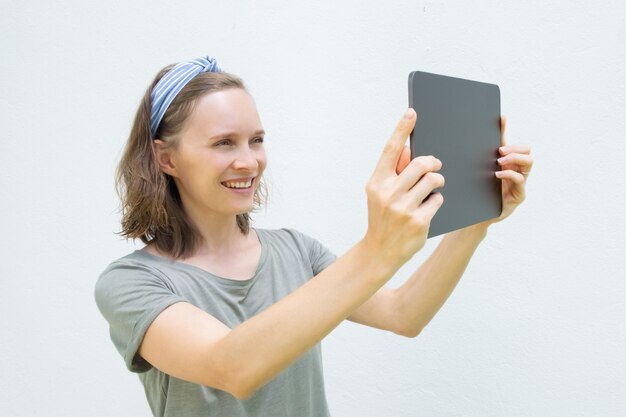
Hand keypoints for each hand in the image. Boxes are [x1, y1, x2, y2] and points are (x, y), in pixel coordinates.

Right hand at [363, 109, 444, 265]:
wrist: (380, 251)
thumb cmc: (383, 217)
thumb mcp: (380, 194)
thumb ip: (393, 172)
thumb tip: (404, 148)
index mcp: (377, 183)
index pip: (390, 151)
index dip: (401, 129)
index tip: (412, 112)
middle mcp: (388, 193)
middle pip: (420, 164)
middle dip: (433, 163)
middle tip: (436, 166)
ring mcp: (403, 208)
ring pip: (433, 181)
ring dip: (437, 182)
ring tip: (433, 188)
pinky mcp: (418, 221)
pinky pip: (438, 200)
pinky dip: (437, 201)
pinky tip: (429, 208)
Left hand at [489, 116, 532, 223]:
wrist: (479, 214)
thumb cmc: (483, 190)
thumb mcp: (485, 168)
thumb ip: (491, 148)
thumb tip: (494, 124)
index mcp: (512, 164)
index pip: (521, 146)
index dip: (512, 137)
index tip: (500, 134)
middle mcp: (519, 171)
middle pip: (528, 151)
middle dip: (515, 148)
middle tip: (499, 152)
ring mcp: (520, 183)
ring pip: (529, 163)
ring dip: (514, 158)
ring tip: (499, 162)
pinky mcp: (518, 195)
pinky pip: (520, 180)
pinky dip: (509, 174)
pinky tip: (497, 174)